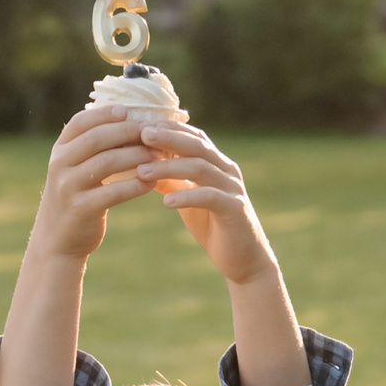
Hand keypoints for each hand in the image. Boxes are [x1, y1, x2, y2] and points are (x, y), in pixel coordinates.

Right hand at [26, 106, 162, 264]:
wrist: (57, 240)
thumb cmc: (75, 198)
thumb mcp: (73, 170)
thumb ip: (90, 148)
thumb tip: (128, 120)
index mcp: (59, 151)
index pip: (80, 123)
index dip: (104, 113)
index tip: (127, 110)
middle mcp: (60, 166)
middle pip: (96, 139)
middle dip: (126, 131)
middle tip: (152, 131)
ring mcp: (68, 188)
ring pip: (107, 162)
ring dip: (136, 156)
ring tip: (159, 155)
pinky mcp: (81, 209)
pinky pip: (114, 192)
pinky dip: (136, 185)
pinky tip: (152, 182)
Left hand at [136, 121, 278, 287]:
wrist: (243, 259)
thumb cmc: (214, 226)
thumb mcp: (188, 201)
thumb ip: (172, 182)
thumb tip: (143, 168)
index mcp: (217, 164)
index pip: (194, 137)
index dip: (169, 129)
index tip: (141, 126)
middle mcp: (226, 171)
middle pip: (197, 145)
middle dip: (168, 138)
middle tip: (142, 134)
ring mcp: (232, 188)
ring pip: (200, 168)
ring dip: (169, 168)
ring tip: (142, 171)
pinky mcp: (235, 209)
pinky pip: (209, 197)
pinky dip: (187, 196)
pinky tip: (166, 201)